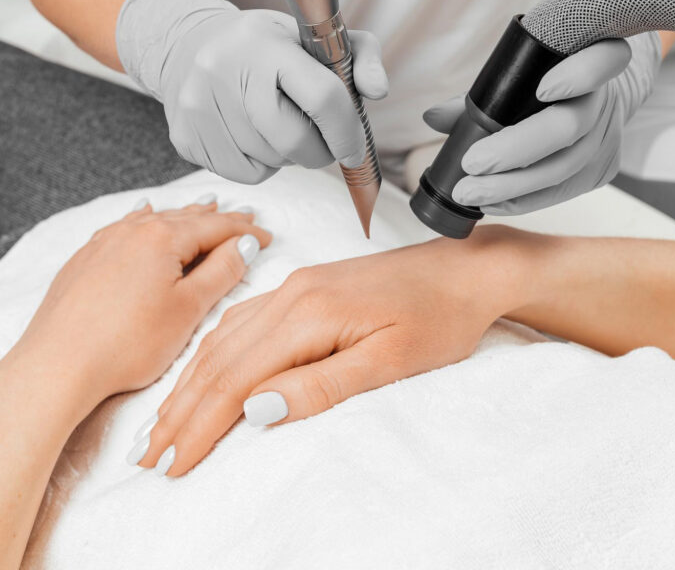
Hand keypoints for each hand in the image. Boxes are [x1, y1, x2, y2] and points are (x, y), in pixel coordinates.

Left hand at [15, 198, 271, 414]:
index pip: (217, 227)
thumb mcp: (187, 310)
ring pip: (154, 220)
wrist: (57, 365)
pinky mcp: (85, 259)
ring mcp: (105, 242)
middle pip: (186, 218)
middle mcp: (133, 230)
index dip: (246, 232)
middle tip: (244, 217)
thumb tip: (244, 246)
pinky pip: (124, 228)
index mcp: (163, 238)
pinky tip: (144, 214)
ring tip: (204, 207)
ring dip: (183, 217)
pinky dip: (144, 221)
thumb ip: (221, 272)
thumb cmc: (125, 344)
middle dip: (217, 219)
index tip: (266, 236)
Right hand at [116, 0, 387, 182]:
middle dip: (319, 150)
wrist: (189, 47)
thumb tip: (378, 90)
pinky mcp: (185, 136)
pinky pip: (244, 174)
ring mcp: (199, 106)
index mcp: (264, 44)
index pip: (321, 96)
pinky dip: (261, 165)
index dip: (346, 131)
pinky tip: (255, 137)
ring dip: (289, 155)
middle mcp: (225, 71)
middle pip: (294, 140)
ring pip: (271, 162)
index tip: (354, 148)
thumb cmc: (264, 46)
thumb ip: (360, 56)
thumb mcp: (313, 38)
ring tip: (280, 127)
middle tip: (321, 141)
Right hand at [136, 230, 529, 476]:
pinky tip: (202, 373)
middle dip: (181, 410)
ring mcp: (295, 286)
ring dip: (190, 384)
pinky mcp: (304, 287)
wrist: (465, 269)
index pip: (236, 378)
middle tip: (148, 457)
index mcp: (309, 312)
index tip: (171, 466)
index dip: (200, 425)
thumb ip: (321, 385)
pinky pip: (242, 322)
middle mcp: (291, 293)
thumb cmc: (438, 318)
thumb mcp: (390, 360)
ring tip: (162, 423)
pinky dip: (213, 355)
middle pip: (220, 358)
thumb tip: (256, 410)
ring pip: (224, 339)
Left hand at [424, 31, 660, 215]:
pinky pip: (563, 191)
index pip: (604, 60)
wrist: (602, 95)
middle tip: (472, 164)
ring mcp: (608, 138)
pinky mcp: (603, 170)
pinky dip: (525, 200)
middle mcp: (606, 99)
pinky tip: (494, 204)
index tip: (543, 90)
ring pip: (565, 166)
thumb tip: (432, 117)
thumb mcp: (524, 71)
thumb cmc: (550, 75)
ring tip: (470, 193)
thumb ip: (483, 91)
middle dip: (517, 149)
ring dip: (513, 185)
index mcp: (593, 58)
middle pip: (570, 126)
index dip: (580, 74)